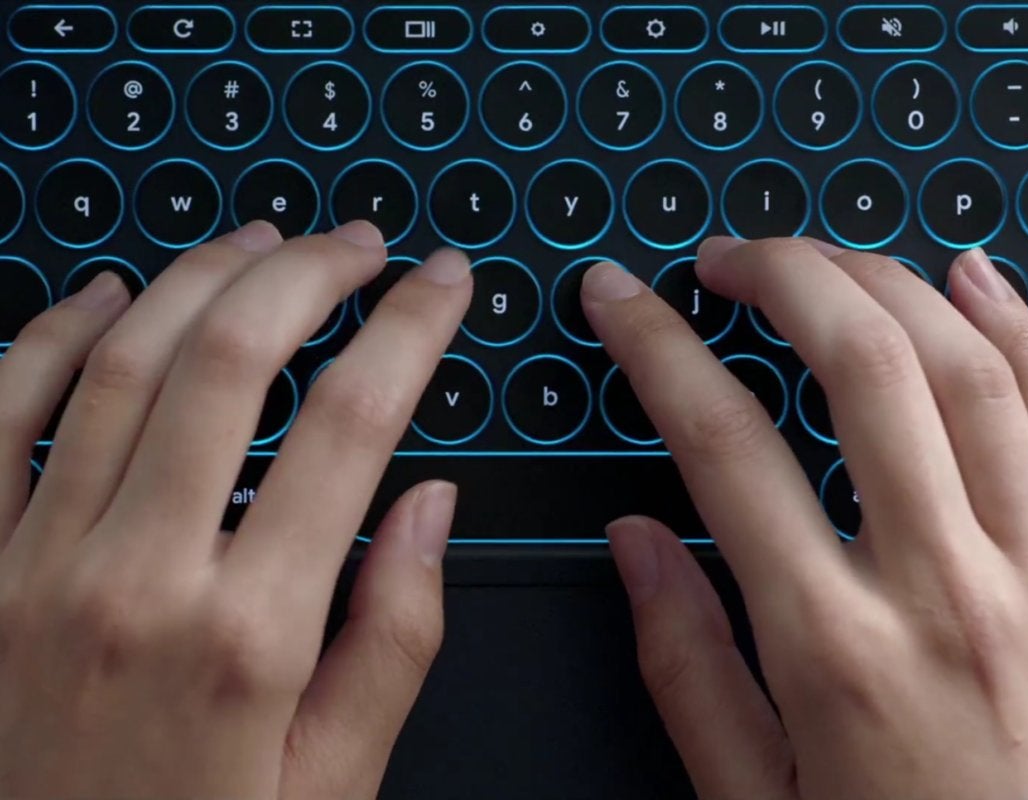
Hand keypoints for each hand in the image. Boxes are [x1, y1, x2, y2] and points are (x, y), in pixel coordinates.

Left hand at [0, 221, 472, 798]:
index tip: (440, 283)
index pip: (351, 426)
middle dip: (308, 273)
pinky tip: (106, 296)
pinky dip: (52, 334)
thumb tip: (430, 507)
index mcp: (250, 635)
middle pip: (230, 360)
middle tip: (357, 244)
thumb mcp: (332, 779)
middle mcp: (139, 580)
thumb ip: (396, 637)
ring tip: (260, 240)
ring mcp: (35, 568)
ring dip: (199, 278)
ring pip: (120, 363)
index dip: (409, 330)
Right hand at [584, 239, 1027, 799]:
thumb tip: (637, 543)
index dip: (659, 351)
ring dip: (890, 285)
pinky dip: (1022, 335)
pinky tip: (977, 281)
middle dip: (785, 279)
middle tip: (729, 257)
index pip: (725, 448)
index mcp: (835, 652)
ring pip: (970, 374)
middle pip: (863, 372)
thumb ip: (686, 665)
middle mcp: (942, 591)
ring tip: (827, 255)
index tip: (623, 299)